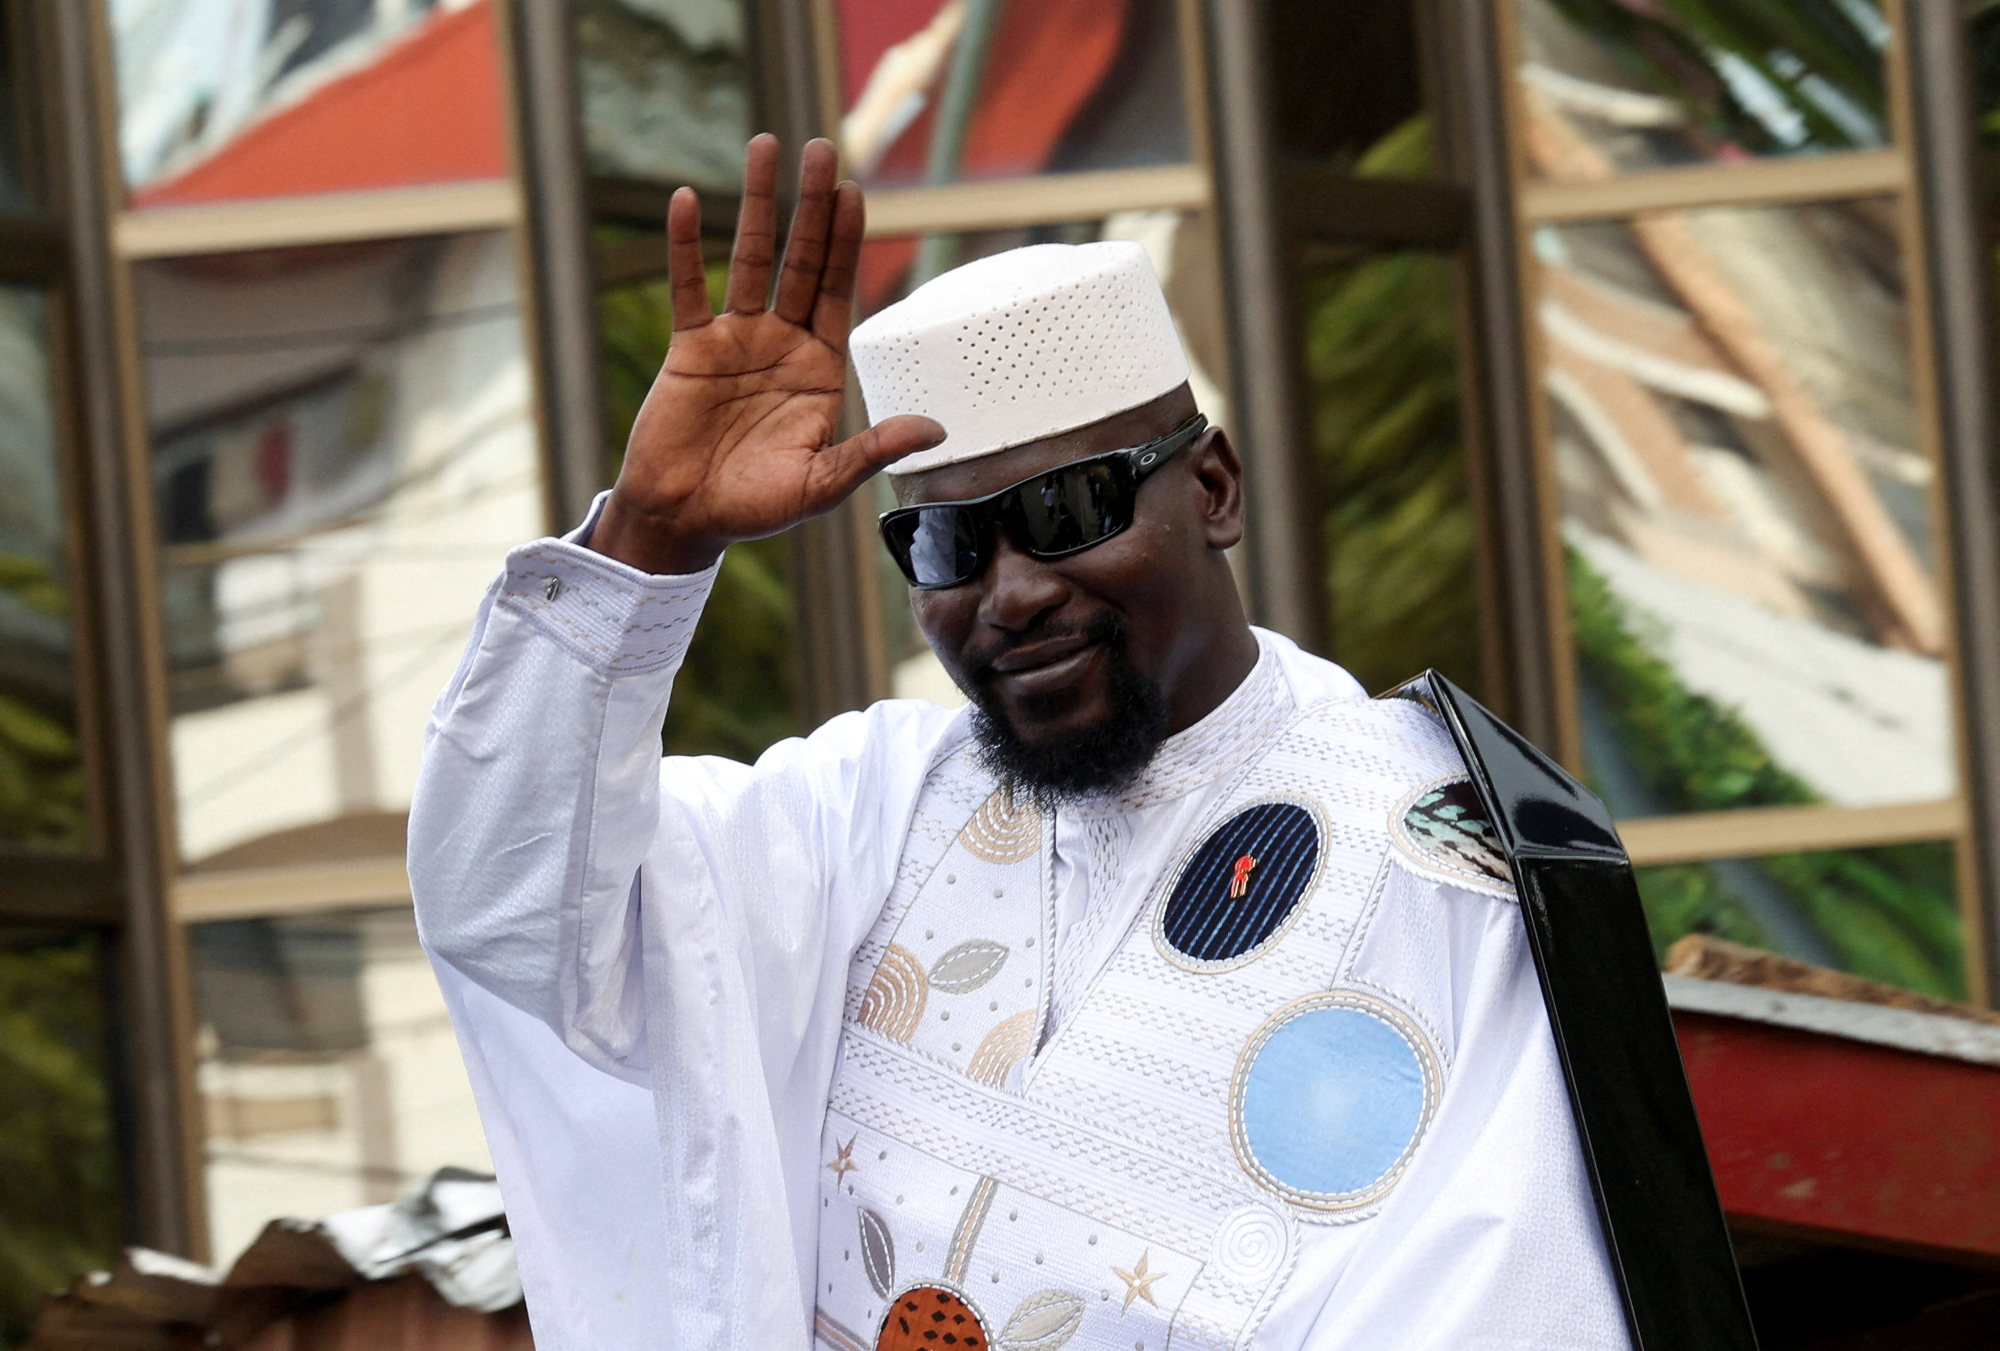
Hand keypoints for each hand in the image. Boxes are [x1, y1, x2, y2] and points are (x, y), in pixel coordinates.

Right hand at [589, 135, 944, 574]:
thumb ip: (872, 450)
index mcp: (819, 370)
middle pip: (801, 261)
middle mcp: (781, 345)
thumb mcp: (822, 484)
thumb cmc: (756, 509)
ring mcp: (735, 342)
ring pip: (749, 260)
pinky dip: (685, 247)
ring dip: (758, 205)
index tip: (855, 192)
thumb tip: (937, 430)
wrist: (686, 522)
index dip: (845, 243)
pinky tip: (687, 201)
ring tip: (767, 147)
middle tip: (822, 148)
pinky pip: (687, 288)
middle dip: (812, 207)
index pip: (837, 292)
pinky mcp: (689, 349)